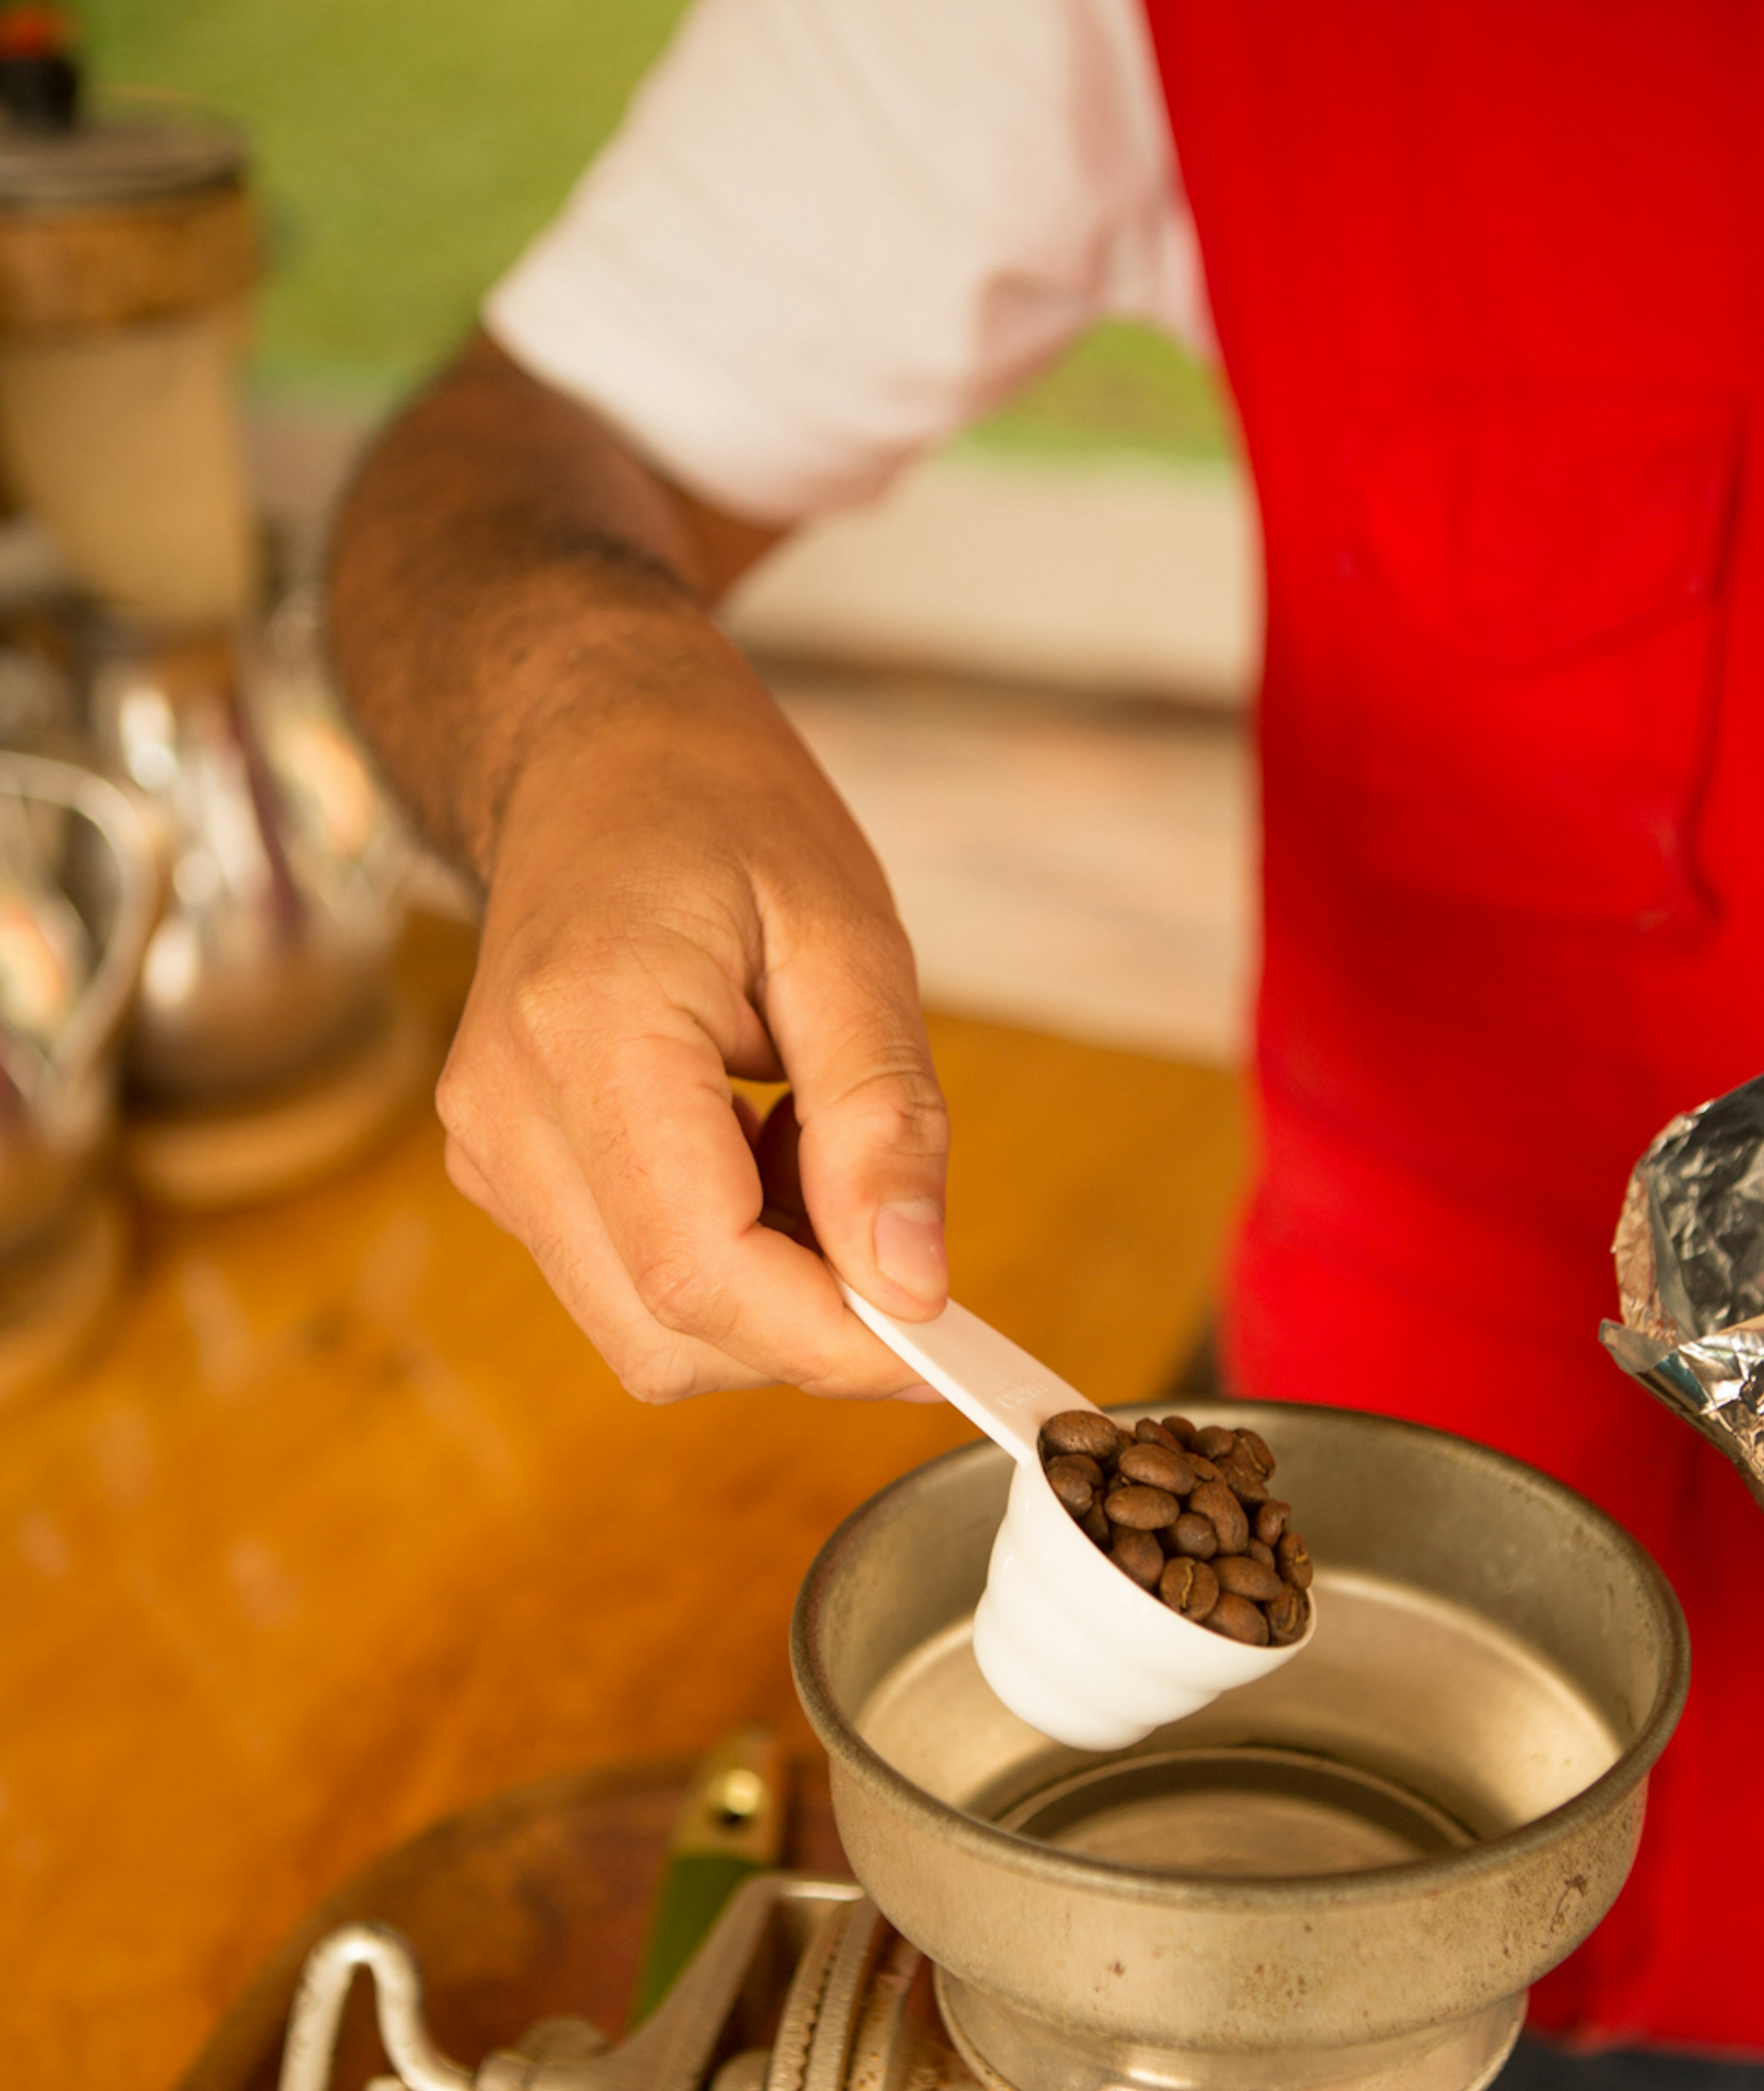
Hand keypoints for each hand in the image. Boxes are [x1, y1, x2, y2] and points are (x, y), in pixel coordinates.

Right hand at [435, 633, 950, 1402]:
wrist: (588, 749)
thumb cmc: (719, 809)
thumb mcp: (846, 932)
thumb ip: (882, 1115)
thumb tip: (915, 1283)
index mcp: (586, 1035)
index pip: (703, 1274)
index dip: (836, 1341)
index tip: (948, 1336)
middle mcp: (505, 1115)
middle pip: (668, 1333)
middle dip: (806, 1327)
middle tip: (890, 1214)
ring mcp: (488, 1153)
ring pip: (649, 1331)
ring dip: (766, 1291)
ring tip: (807, 1143)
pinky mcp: (504, 1174)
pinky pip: (630, 1285)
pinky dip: (724, 1259)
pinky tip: (754, 1148)